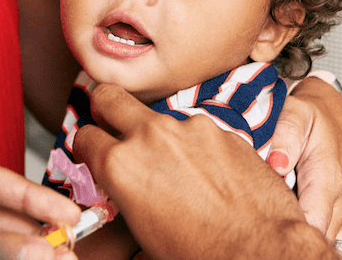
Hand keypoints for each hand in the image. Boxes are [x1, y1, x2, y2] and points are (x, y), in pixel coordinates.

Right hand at [74, 83, 337, 259]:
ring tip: (177, 169)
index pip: (84, 135)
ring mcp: (189, 127)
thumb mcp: (141, 230)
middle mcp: (152, 136)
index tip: (94, 152)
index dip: (87, 146)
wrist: (258, 247)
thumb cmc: (200, 251)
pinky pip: (197, 131)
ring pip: (160, 118)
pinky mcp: (221, 128)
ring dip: (160, 136)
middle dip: (105, 108)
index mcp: (122, 164)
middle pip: (110, 97)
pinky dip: (197, 146)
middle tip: (112, 126)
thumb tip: (120, 190)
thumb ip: (123, 194)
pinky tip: (208, 173)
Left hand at [266, 76, 341, 240]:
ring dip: (301, 237)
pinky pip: (333, 242)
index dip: (289, 230)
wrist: (333, 117)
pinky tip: (294, 226)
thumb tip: (277, 164)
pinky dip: (314, 239)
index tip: (267, 225)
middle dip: (291, 237)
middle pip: (317, 239)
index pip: (313, 224)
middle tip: (265, 226)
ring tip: (278, 223)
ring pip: (325, 244)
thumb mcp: (295, 114)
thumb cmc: (311, 117)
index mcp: (329, 177)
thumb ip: (285, 138)